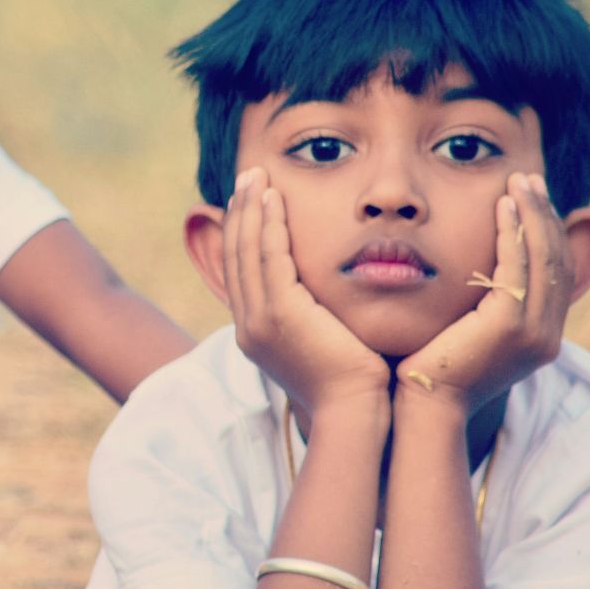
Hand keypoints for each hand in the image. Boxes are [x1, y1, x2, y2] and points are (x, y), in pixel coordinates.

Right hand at [226, 168, 391, 413]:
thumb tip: (321, 299)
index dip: (241, 232)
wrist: (354, 411)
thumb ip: (312, 316)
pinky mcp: (280, 313)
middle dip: (239, 212)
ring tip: (256, 177)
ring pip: (247, 252)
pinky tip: (274, 199)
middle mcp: (248, 324)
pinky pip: (269, 257)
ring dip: (250, 210)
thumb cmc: (350, 383)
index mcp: (254, 332)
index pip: (241, 271)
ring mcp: (259, 319)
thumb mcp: (321, 343)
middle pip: (235, 256)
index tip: (249, 201)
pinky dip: (269, 224)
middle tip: (247, 177)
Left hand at [397, 172, 572, 413]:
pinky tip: (502, 207)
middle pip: (557, 259)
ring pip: (542, 258)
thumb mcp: (473, 328)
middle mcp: (548, 334)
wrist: (426, 404)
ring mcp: (534, 331)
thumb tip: (481, 269)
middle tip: (529, 179)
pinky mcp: (510, 325)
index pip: (557, 271)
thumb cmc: (436, 366)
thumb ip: (487, 301)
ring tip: (518, 183)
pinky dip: (512, 232)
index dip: (549, 231)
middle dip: (545, 214)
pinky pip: (517, 266)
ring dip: (532, 215)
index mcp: (543, 335)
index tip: (534, 198)